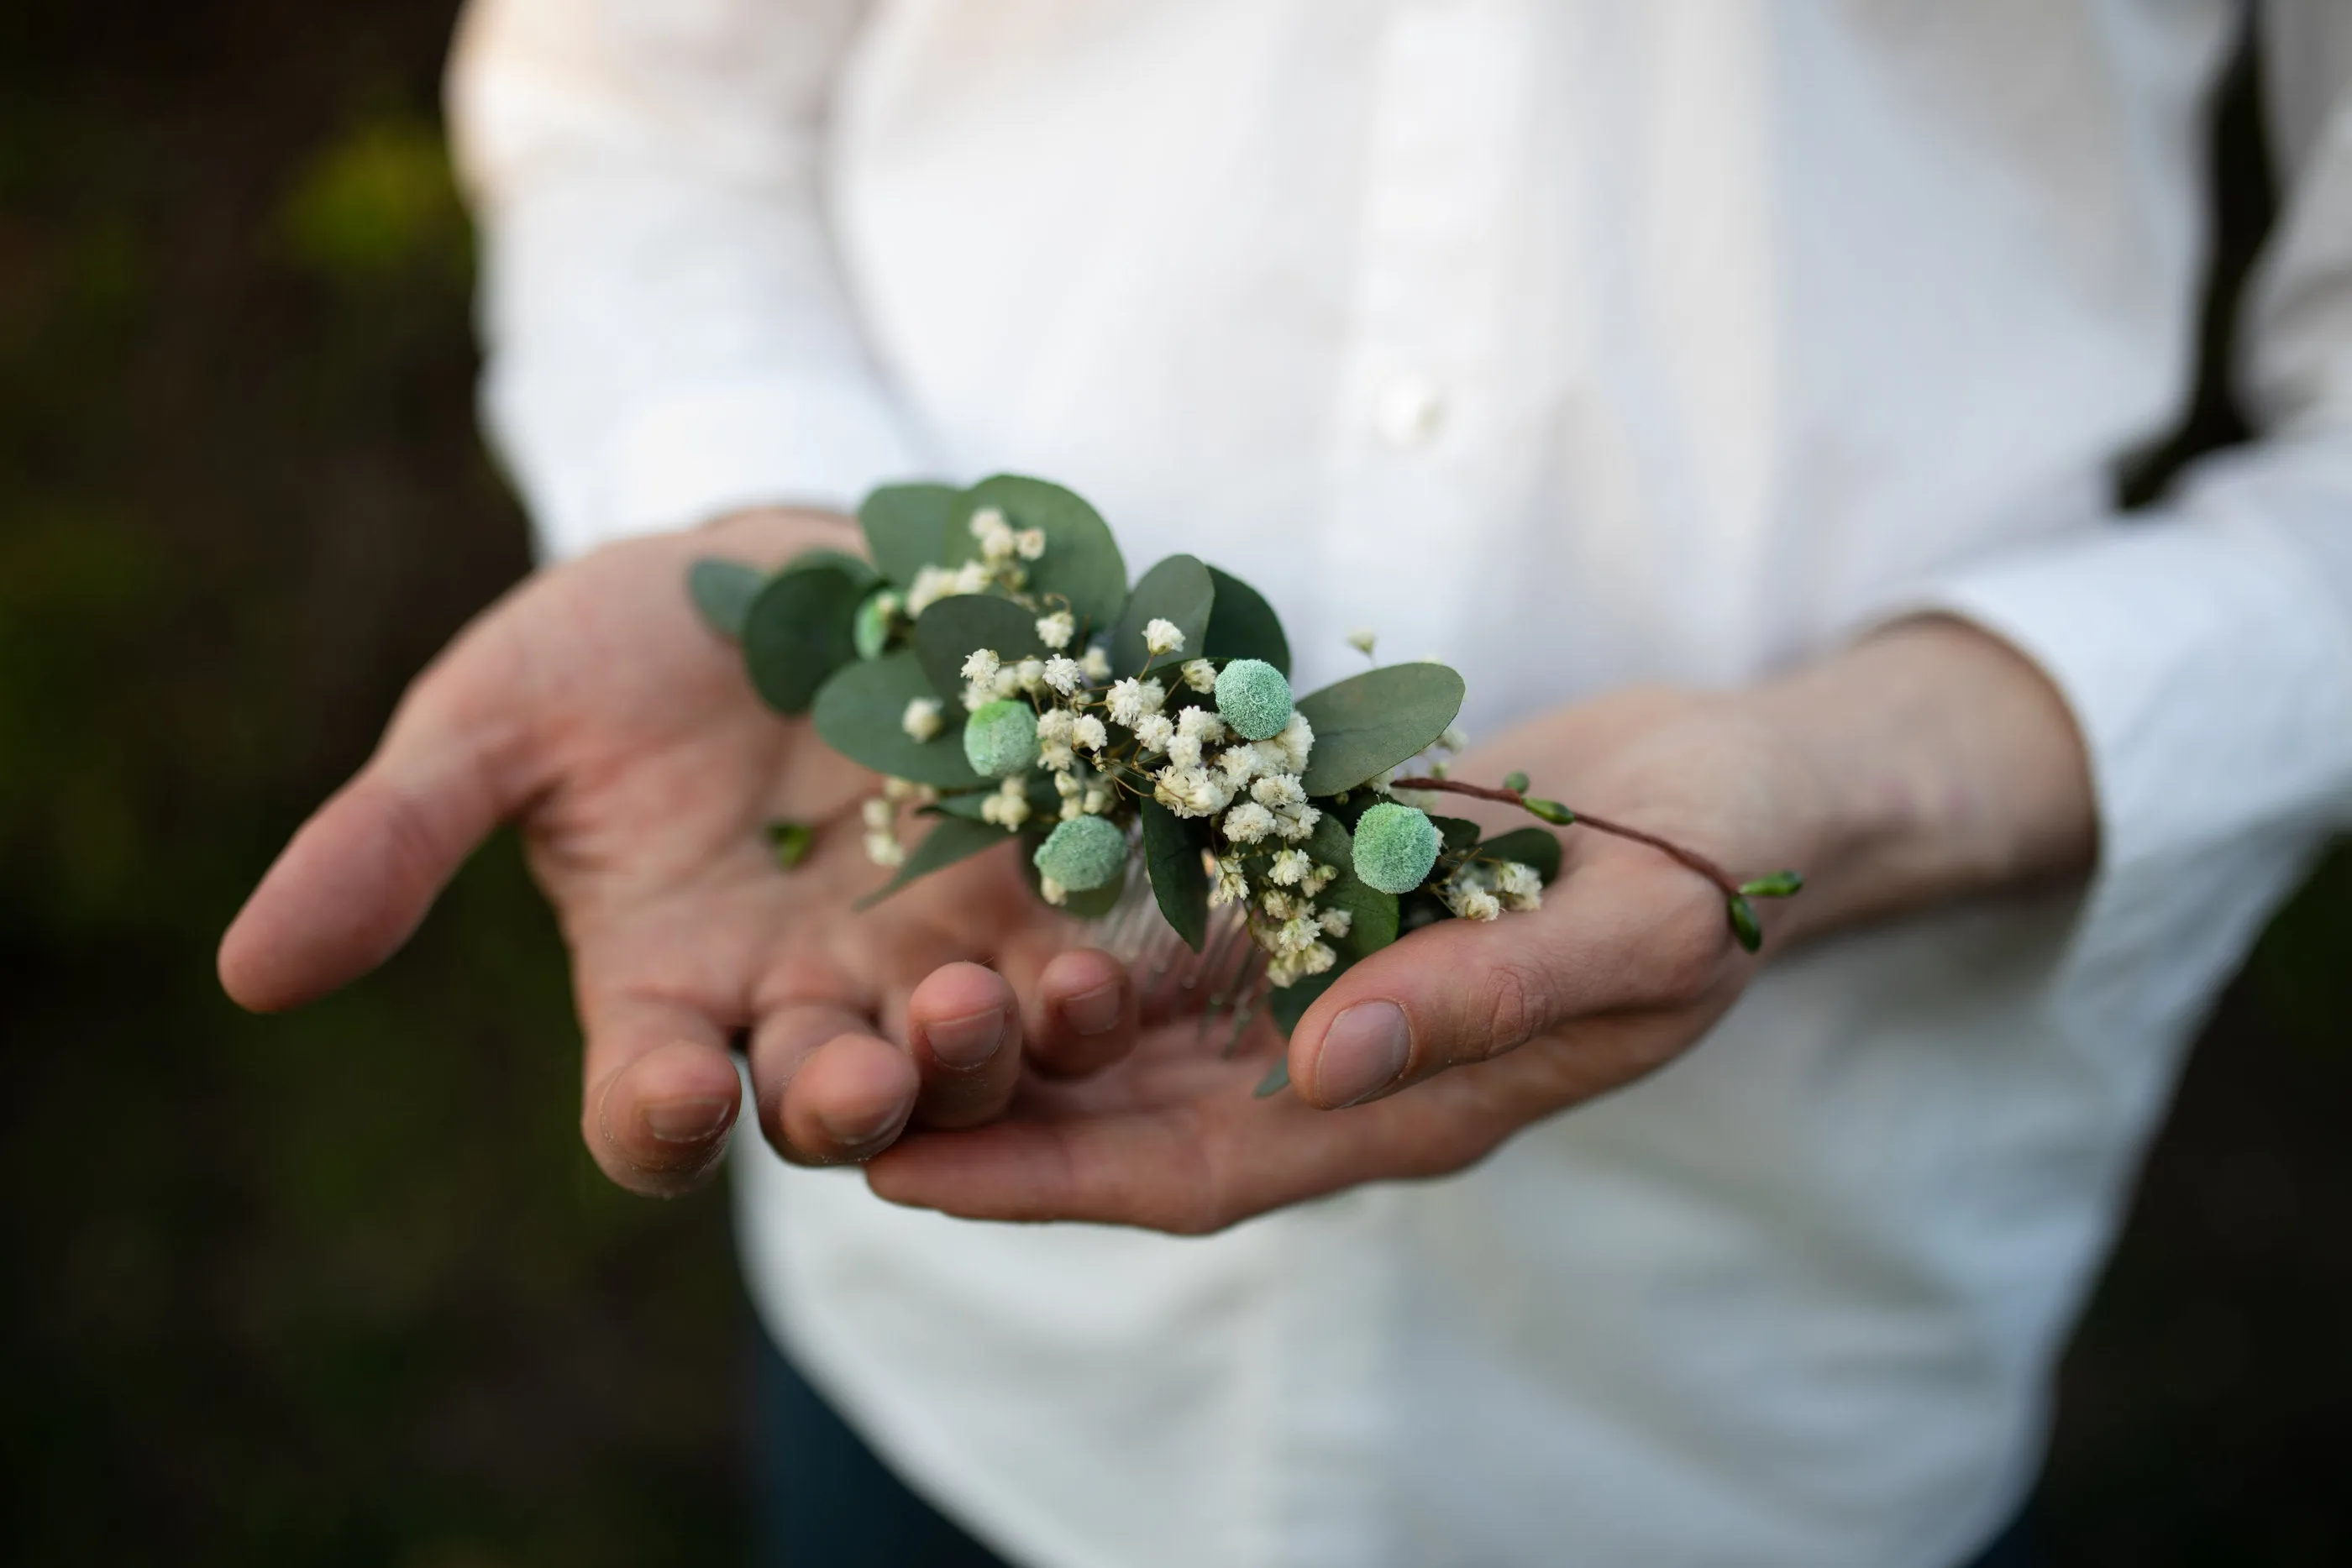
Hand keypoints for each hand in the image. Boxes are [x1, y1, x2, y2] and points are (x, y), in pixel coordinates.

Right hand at [218, 510, 1144, 1195]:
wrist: (765, 561)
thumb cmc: (603, 650)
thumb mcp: (488, 725)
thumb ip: (393, 842)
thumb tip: (250, 973)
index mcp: (660, 990)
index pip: (652, 1113)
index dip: (657, 1122)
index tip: (665, 1089)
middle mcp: (800, 999)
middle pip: (835, 1108)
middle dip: (851, 1097)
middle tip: (863, 1064)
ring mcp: (924, 947)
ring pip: (967, 1056)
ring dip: (988, 1049)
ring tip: (999, 1001)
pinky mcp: (1026, 876)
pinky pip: (1064, 947)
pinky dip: (1083, 955)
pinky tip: (1101, 938)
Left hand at [863, 621, 2095, 1231]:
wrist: (1749, 780)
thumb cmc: (1718, 862)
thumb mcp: (1626, 926)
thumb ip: (1485, 995)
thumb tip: (1327, 1059)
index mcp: (1409, 1098)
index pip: (1198, 1172)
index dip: (1049, 1181)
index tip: (907, 1181)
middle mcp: (1343, 1053)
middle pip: (1131, 1112)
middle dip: (984, 1115)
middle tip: (827, 1096)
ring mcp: (1328, 973)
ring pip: (1138, 1023)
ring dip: (1010, 1020)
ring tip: (864, 1000)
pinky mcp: (1321, 891)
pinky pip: (1182, 918)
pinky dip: (1087, 913)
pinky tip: (985, 879)